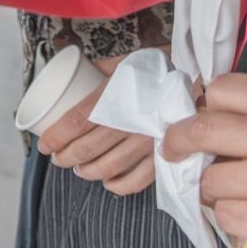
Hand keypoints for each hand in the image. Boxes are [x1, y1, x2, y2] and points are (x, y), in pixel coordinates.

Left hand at [38, 55, 154, 194]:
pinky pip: (138, 180)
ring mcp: (147, 141)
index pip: (76, 121)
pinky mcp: (164, 156)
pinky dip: (119, 186)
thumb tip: (81, 72)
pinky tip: (108, 183)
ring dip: (88, 171)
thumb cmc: (160, 69)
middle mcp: (130, 121)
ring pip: (109, 166)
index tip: (44, 145)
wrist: (202, 79)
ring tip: (79, 170)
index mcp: (116, 95)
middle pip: (87, 147)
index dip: (56, 137)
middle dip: (66, 157)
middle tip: (58, 159)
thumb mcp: (126, 61)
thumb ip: (102, 68)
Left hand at [161, 73, 246, 247]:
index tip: (201, 120)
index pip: (220, 90)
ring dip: (215, 189)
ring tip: (241, 192)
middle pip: (199, 130)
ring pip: (207, 180)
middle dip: (179, 143)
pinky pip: (224, 214)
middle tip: (175, 152)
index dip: (205, 106)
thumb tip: (198, 111)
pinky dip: (233, 216)